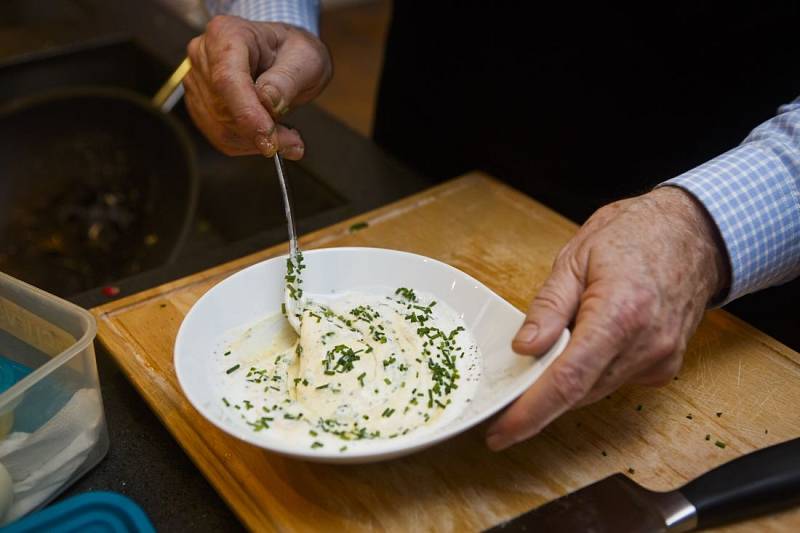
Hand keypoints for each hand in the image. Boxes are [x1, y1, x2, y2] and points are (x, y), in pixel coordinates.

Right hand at [184, 15, 331, 158]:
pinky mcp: (201, 105)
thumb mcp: (305, 59)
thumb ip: (287, 80)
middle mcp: (204, 55)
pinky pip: (220, 137)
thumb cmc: (295, 52)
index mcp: (227, 34)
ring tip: (287, 138)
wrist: (285, 56)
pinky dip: (248, 145)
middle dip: (259, 131)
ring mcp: (198, 81)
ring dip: (256, 142)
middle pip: (222, 108)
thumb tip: (267, 102)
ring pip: (219, 128)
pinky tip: (270, 137)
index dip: (247, 113)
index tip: (270, 138)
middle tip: (293, 141)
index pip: (227, 79)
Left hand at [486, 187, 729, 449]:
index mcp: (620, 314)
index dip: (529, 412)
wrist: (692, 234)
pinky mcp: (664, 367)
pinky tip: (585, 344)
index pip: (567, 380)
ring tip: (546, 352)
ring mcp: (660, 360)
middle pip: (578, 392)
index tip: (500, 432)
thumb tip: (524, 348)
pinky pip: (612, 382)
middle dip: (538, 398)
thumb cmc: (635, 235)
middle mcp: (647, 345)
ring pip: (593, 391)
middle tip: (506, 390)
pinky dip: (589, 373)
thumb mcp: (575, 258)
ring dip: (564, 383)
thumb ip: (548, 307)